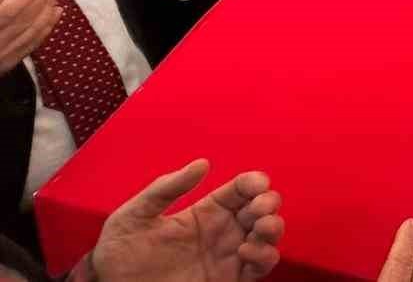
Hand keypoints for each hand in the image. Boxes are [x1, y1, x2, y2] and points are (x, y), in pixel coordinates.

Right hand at [0, 0, 59, 74]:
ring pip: (30, 34)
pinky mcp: (4, 66)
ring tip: (55, 0)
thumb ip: (1, 8)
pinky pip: (29, 47)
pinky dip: (44, 31)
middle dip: (40, 4)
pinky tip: (53, 19)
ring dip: (46, 15)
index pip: (9, 12)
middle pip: (23, 22)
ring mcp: (0, 57)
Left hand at [90, 159, 282, 281]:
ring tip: (259, 228)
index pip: (240, 190)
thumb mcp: (135, 214)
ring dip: (273, 228)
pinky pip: (261, 267)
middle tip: (259, 207)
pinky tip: (246, 251)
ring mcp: (227, 256)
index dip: (254, 182)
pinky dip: (264, 256)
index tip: (256, 184)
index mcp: (205, 212)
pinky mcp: (229, 279)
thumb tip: (203, 163)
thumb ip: (166, 188)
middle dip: (269, 202)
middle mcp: (222, 232)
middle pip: (262, 208)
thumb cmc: (119, 254)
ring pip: (268, 236)